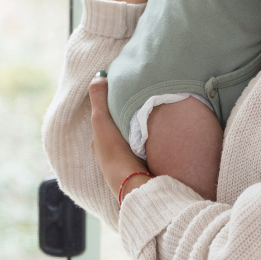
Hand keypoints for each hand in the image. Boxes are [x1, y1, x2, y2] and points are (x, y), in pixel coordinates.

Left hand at [89, 73, 151, 200]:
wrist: (134, 184)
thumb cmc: (114, 153)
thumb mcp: (102, 121)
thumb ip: (99, 99)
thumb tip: (98, 75)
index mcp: (100, 145)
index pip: (104, 123)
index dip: (112, 109)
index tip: (125, 96)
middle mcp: (111, 156)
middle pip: (119, 132)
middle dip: (128, 121)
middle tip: (143, 104)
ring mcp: (128, 165)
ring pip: (133, 142)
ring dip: (142, 132)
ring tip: (157, 117)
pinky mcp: (144, 170)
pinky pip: (147, 151)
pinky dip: (152, 142)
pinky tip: (162, 136)